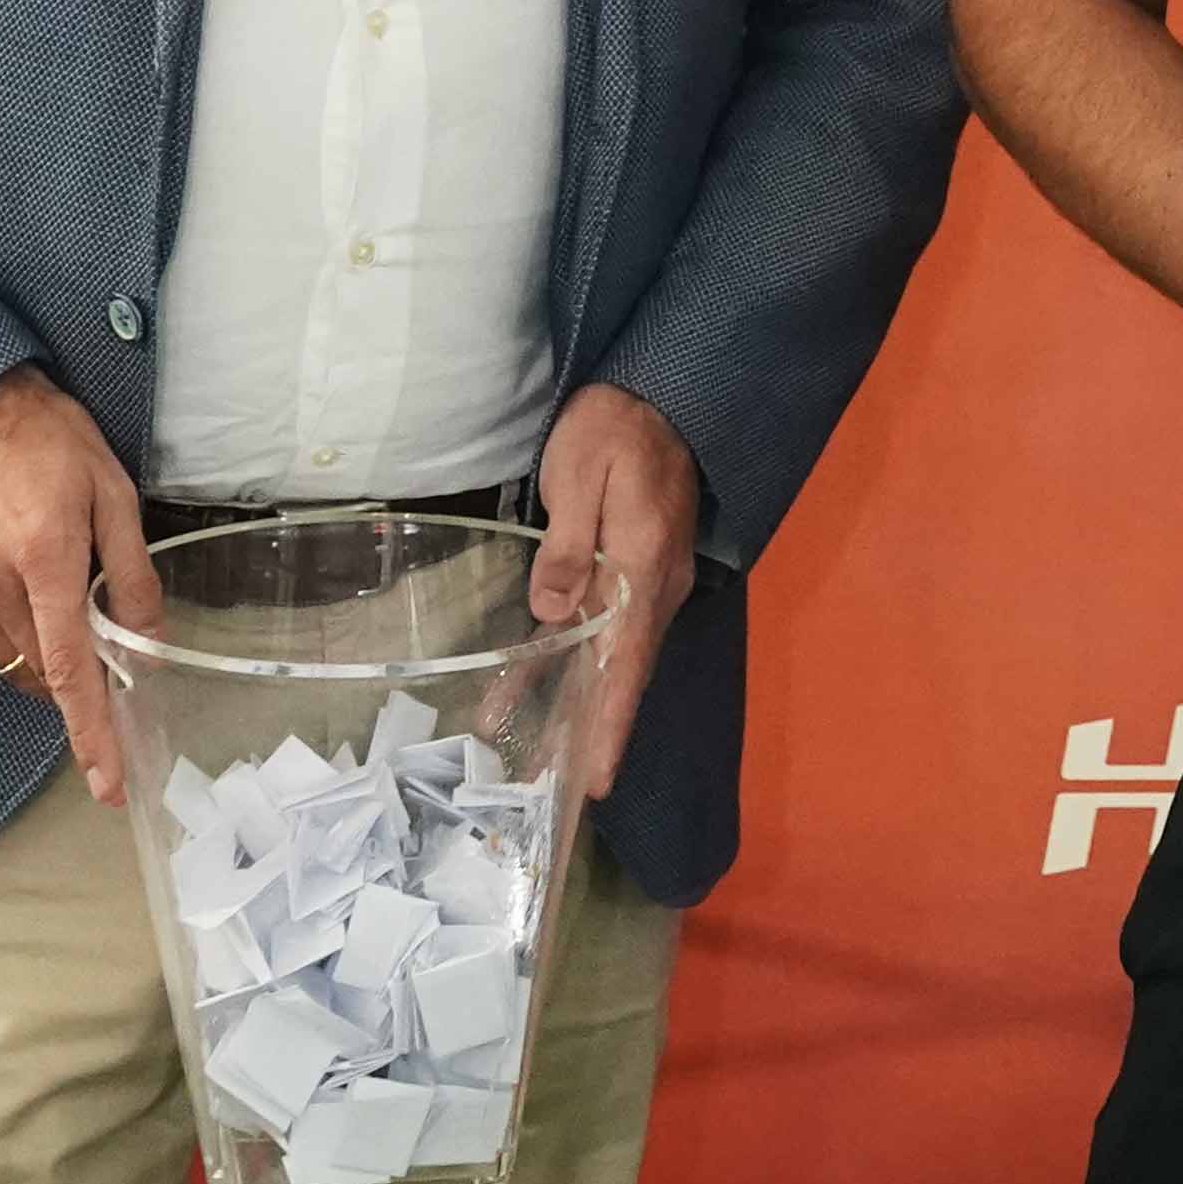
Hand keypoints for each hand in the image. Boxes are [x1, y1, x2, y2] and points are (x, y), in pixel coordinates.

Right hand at [0, 367, 162, 802]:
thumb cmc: (52, 443)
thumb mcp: (114, 496)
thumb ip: (134, 576)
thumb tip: (153, 645)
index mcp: (45, 559)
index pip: (72, 669)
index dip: (92, 732)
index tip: (107, 783)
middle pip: (47, 672)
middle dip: (80, 670)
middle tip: (100, 618)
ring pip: (17, 661)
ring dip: (46, 646)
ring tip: (52, 577)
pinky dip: (14, 627)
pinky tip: (19, 574)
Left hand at [528, 384, 700, 796]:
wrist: (655, 393)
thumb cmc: (614, 427)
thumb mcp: (581, 472)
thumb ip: (570, 543)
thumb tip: (553, 612)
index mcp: (645, 566)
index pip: (628, 659)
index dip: (611, 722)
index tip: (597, 776)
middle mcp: (656, 586)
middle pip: (624, 673)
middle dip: (596, 733)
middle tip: (564, 790)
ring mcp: (649, 582)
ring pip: (610, 657)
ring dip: (577, 705)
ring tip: (536, 754)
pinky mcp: (633, 572)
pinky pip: (602, 630)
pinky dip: (570, 664)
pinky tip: (526, 685)